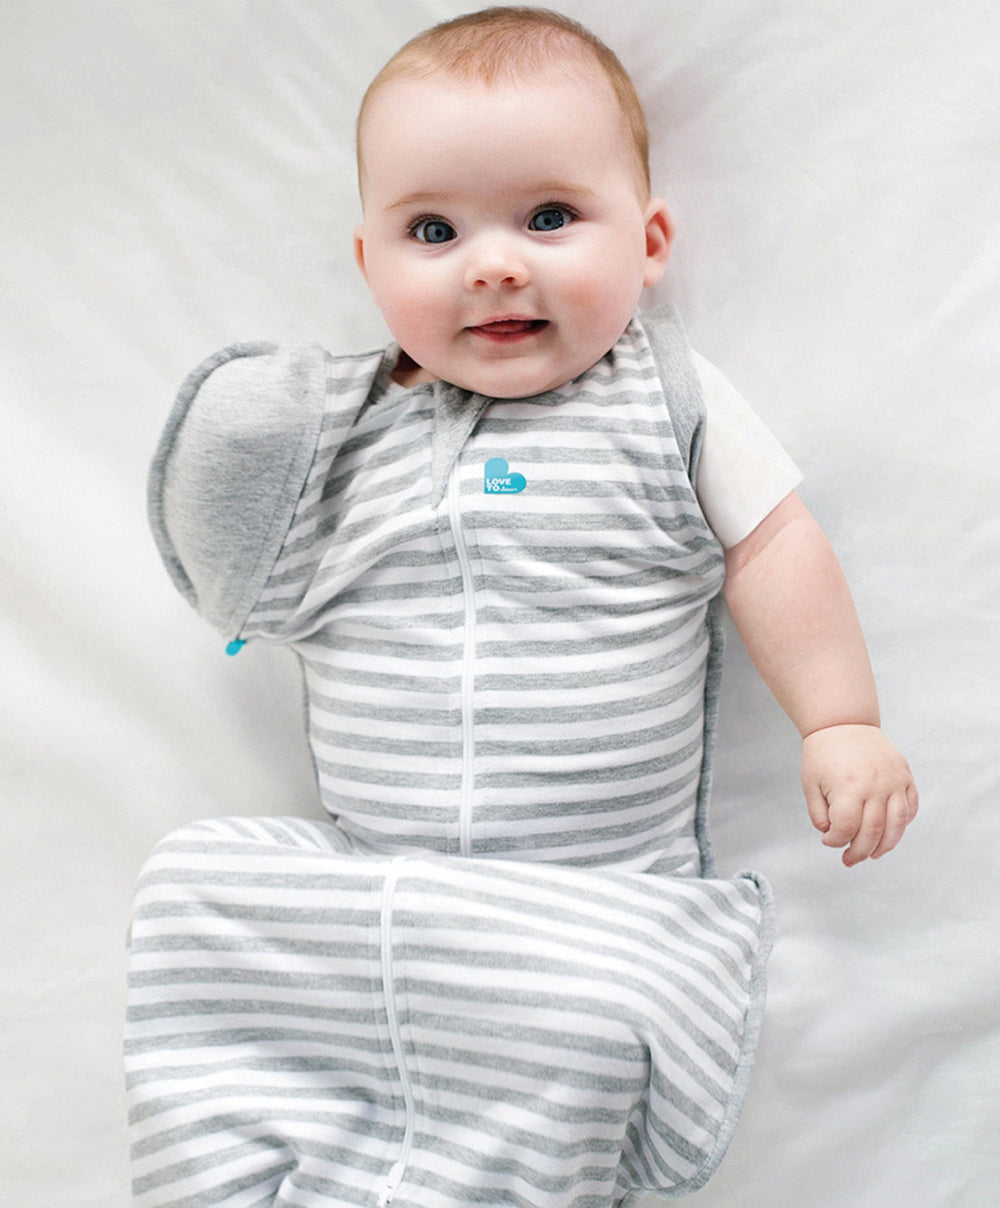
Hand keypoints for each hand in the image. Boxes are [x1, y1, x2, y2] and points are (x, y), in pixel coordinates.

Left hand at [801, 724, 918, 865]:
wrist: (844, 723)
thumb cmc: (823, 753)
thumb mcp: (810, 783)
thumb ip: (818, 813)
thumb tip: (831, 835)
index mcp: (849, 787)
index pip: (846, 828)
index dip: (836, 841)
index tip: (828, 841)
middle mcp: (876, 785)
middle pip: (873, 832)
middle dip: (860, 852)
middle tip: (849, 860)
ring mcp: (895, 781)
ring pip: (897, 825)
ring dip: (886, 846)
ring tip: (874, 855)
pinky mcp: (905, 776)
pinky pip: (910, 807)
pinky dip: (903, 824)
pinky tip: (890, 832)